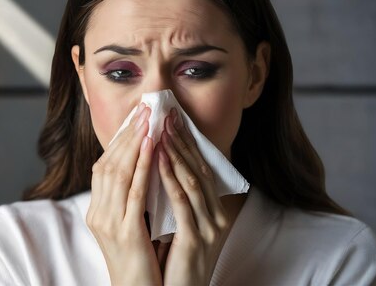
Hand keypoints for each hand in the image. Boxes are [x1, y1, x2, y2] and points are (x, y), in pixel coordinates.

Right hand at [87, 103, 161, 284]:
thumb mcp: (128, 227)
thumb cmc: (139, 261)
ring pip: (118, 172)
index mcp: (96, 211)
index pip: (103, 167)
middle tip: (143, 110)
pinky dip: (142, 165)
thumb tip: (142, 169)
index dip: (118, 141)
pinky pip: (134, 190)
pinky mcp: (125, 230)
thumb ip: (129, 200)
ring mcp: (108, 222)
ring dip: (135, 143)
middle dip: (127, 135)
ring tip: (149, 120)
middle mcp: (97, 213)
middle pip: (108, 164)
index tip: (134, 119)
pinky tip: (153, 146)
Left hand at [156, 108, 229, 285]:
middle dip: (182, 139)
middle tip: (166, 114)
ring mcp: (209, 227)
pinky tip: (158, 158)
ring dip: (175, 152)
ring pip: (192, 180)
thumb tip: (162, 164)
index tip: (172, 118)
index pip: (201, 167)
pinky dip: (170, 177)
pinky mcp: (196, 239)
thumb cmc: (176, 259)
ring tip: (161, 129)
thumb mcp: (181, 224)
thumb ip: (178, 198)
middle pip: (200, 168)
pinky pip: (182, 202)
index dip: (187, 142)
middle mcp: (217, 215)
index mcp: (214, 209)